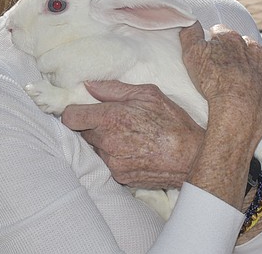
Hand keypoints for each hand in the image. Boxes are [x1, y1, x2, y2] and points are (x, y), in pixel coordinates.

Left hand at [61, 80, 203, 188]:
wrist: (191, 157)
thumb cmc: (172, 122)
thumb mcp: (147, 94)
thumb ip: (113, 88)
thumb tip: (89, 84)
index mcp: (110, 118)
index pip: (70, 117)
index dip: (73, 112)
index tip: (82, 109)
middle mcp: (107, 142)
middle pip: (81, 133)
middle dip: (92, 125)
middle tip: (111, 120)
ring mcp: (112, 163)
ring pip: (95, 148)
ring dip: (103, 142)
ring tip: (125, 136)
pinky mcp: (119, 177)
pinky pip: (107, 163)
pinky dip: (114, 156)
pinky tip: (132, 150)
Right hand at [178, 22, 261, 207]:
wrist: (237, 108)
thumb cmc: (213, 81)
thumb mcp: (192, 54)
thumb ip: (190, 33)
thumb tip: (187, 18)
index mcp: (231, 38)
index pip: (219, 31)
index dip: (212, 40)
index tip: (207, 50)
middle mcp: (252, 47)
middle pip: (241, 42)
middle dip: (233, 49)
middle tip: (222, 64)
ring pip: (261, 56)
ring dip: (254, 60)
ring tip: (243, 72)